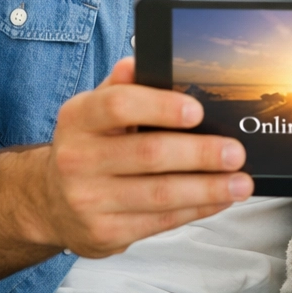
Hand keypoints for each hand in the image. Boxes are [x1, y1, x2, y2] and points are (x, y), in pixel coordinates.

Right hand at [25, 57, 252, 257]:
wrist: (51, 200)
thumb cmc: (90, 143)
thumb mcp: (96, 108)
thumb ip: (123, 84)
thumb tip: (142, 59)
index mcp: (79, 117)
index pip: (119, 106)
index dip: (161, 107)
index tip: (198, 111)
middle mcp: (78, 159)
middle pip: (149, 154)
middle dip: (200, 154)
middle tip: (235, 152)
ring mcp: (89, 201)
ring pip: (160, 195)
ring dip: (208, 189)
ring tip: (241, 183)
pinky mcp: (104, 233)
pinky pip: (159, 221)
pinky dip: (196, 209)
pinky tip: (218, 199)